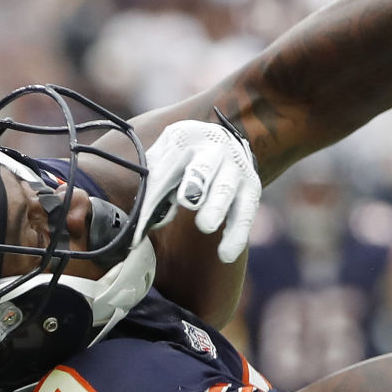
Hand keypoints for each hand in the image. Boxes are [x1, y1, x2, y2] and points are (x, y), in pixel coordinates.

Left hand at [135, 116, 260, 262]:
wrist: (222, 144)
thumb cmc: (184, 159)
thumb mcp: (164, 162)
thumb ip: (153, 189)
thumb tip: (139, 229)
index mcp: (185, 137)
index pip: (166, 167)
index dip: (154, 194)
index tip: (143, 221)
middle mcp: (215, 147)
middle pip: (204, 166)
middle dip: (196, 182)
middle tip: (188, 199)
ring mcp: (236, 167)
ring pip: (226, 188)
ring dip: (216, 206)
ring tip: (206, 226)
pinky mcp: (252, 187)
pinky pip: (246, 213)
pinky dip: (236, 234)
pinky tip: (226, 254)